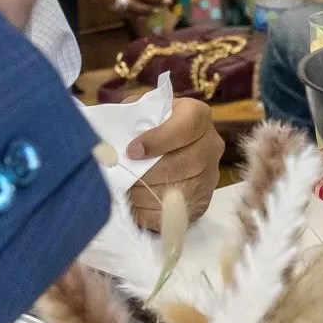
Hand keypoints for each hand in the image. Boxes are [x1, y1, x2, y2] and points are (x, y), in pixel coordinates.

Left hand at [128, 95, 220, 229]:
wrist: (162, 146)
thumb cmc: (146, 125)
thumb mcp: (139, 110)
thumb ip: (129, 119)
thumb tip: (112, 140)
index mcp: (197, 115)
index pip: (186, 126)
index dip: (158, 140)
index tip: (132, 151)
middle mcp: (210, 144)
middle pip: (185, 163)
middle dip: (149, 173)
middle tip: (124, 177)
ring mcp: (209, 175)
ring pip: (182, 190)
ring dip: (148, 194)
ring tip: (128, 191)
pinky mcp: (202, 201)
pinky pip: (178, 212)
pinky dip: (153, 212)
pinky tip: (137, 205)